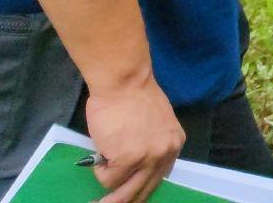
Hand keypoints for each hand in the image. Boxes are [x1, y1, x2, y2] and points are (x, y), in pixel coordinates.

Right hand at [84, 73, 183, 202]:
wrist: (124, 82)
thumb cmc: (131, 98)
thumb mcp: (153, 124)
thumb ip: (149, 144)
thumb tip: (134, 166)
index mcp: (173, 144)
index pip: (159, 178)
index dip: (142, 190)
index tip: (131, 198)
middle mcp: (165, 153)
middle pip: (145, 190)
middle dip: (126, 201)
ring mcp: (148, 157)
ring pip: (126, 191)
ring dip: (110, 197)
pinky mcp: (127, 159)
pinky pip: (108, 179)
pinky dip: (100, 171)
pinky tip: (99, 154)